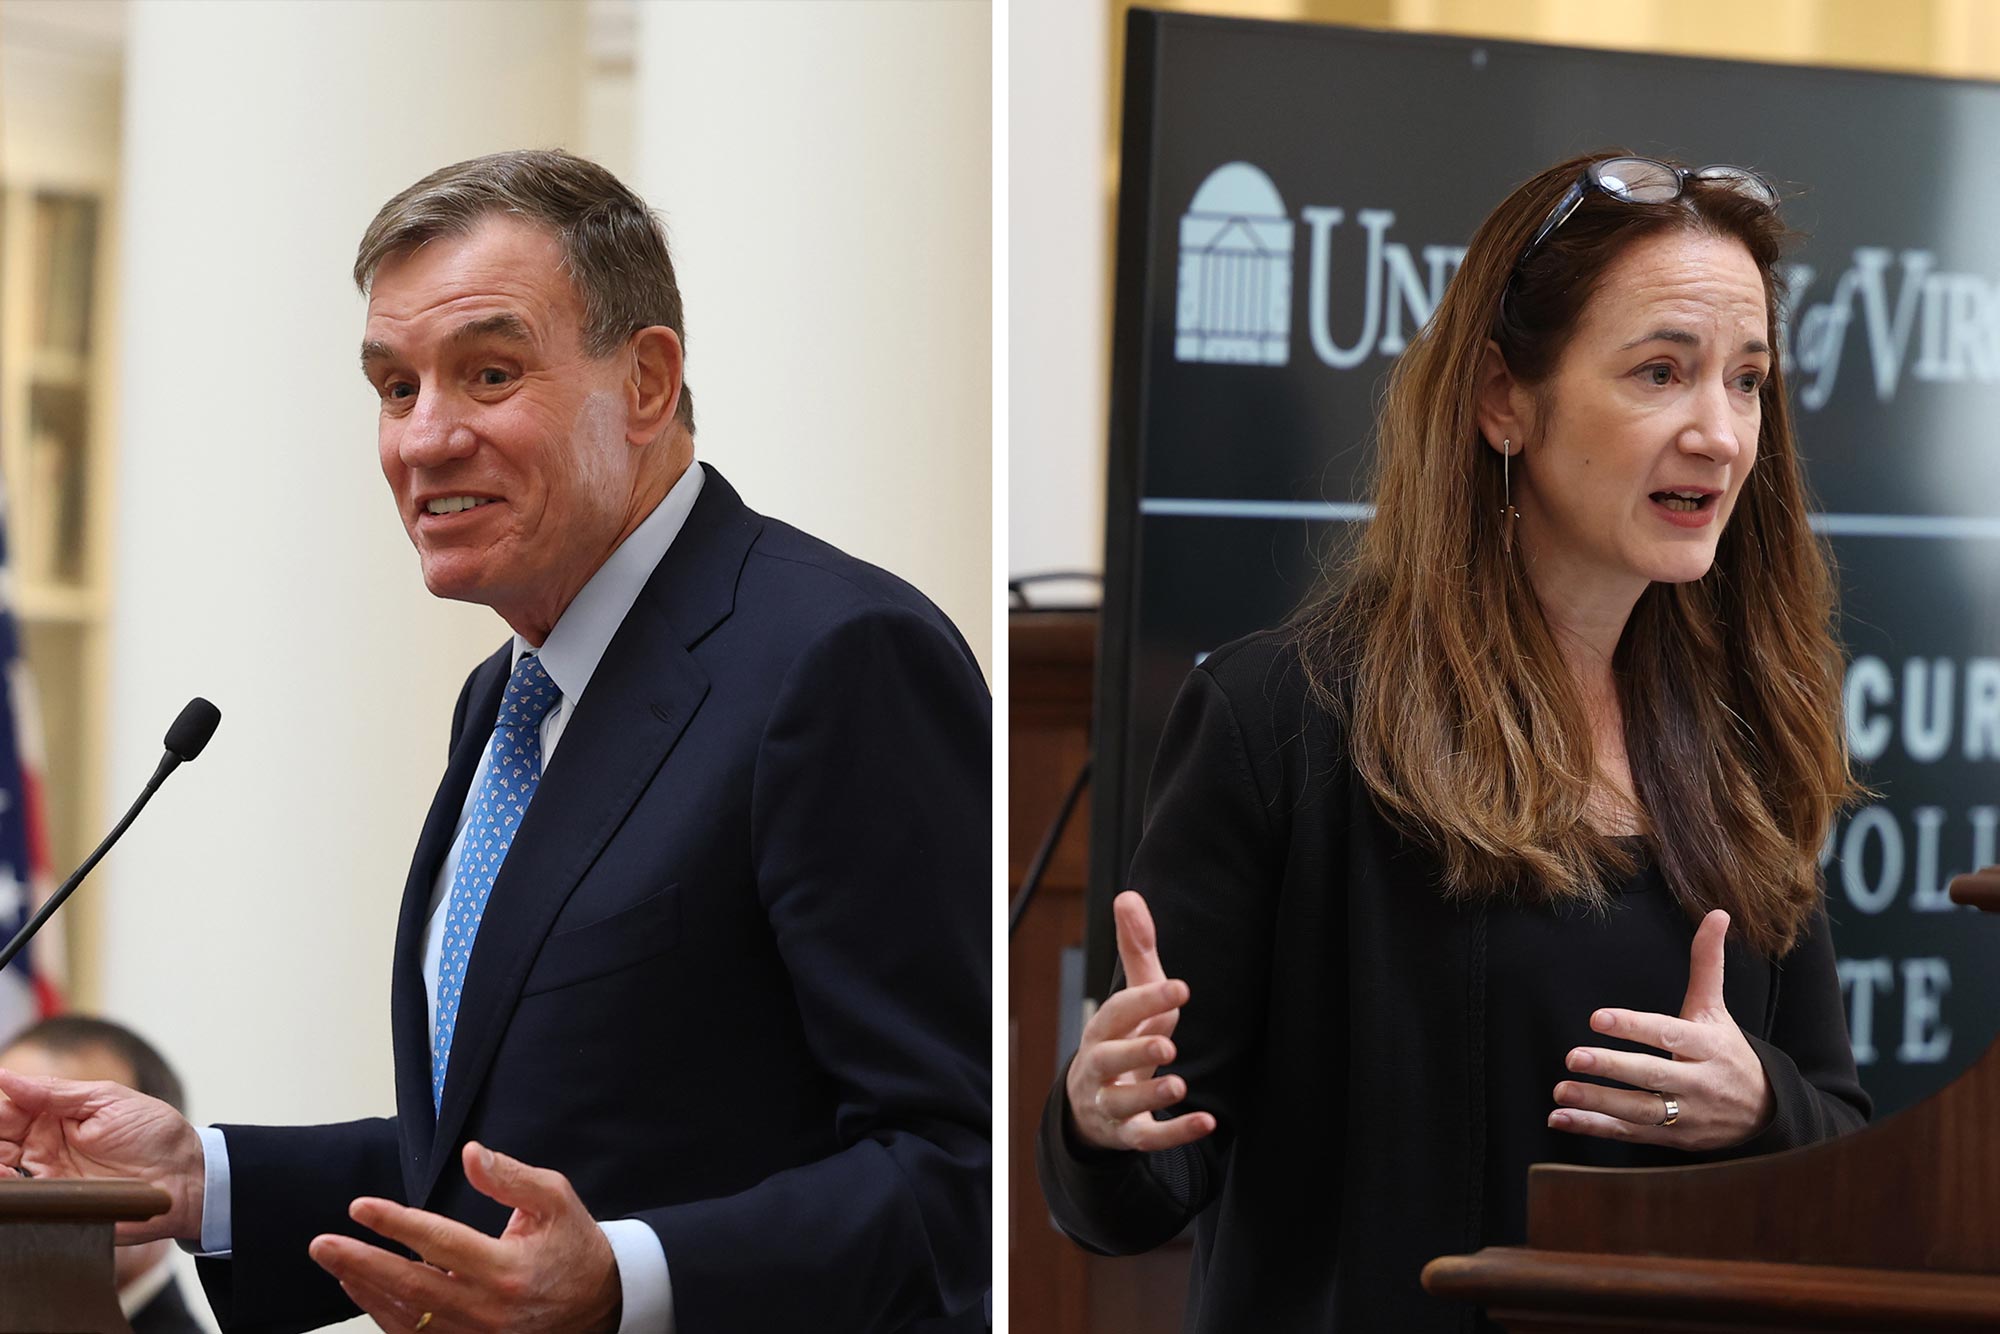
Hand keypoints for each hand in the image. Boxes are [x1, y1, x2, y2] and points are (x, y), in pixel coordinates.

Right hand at [0, 1068, 205, 1241]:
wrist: (185, 1178)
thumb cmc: (154, 1134)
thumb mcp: (107, 1100)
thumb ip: (55, 1092)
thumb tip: (5, 1075)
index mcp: (53, 1116)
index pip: (5, 1112)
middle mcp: (41, 1149)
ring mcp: (45, 1180)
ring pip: (2, 1176)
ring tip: (2, 1167)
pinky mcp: (53, 1208)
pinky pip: (20, 1203)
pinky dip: (8, 1195)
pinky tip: (7, 1183)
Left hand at [309, 1141, 620, 1333]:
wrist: (602, 1303)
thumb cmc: (574, 1244)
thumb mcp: (554, 1199)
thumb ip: (510, 1177)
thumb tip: (471, 1153)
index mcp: (506, 1267)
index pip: (438, 1242)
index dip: (395, 1223)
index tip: (360, 1207)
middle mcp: (486, 1308)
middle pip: (409, 1286)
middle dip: (360, 1263)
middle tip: (323, 1245)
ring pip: (406, 1318)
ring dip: (366, 1291)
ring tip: (337, 1264)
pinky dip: (386, 1316)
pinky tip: (366, 1292)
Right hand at [1063, 890, 1215, 1153]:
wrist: (1090, 1106)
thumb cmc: (1121, 1039)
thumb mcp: (1132, 998)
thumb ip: (1135, 949)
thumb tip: (1128, 896)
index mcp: (1102, 1030)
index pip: (1117, 1013)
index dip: (1146, 1001)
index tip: (1181, 989)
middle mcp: (1099, 1068)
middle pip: (1107, 1060)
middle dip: (1135, 1051)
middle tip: (1168, 1044)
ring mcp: (1110, 1105)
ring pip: (1123, 1104)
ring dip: (1150, 1096)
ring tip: (1180, 1085)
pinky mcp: (1128, 1135)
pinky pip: (1148, 1139)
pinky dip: (1175, 1134)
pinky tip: (1207, 1122)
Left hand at [1550, 909, 1775, 1151]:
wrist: (1764, 1114)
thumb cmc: (1727, 1051)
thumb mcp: (1716, 1009)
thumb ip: (1708, 964)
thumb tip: (1717, 913)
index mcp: (1708, 1045)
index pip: (1668, 1033)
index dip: (1633, 1026)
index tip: (1597, 1018)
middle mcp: (1698, 1081)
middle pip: (1653, 1074)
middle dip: (1612, 1067)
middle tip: (1573, 1056)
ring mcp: (1686, 1114)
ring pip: (1640, 1111)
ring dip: (1597, 1102)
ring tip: (1560, 1090)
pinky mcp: (1673, 1138)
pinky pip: (1630, 1134)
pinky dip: (1595, 1127)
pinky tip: (1559, 1118)